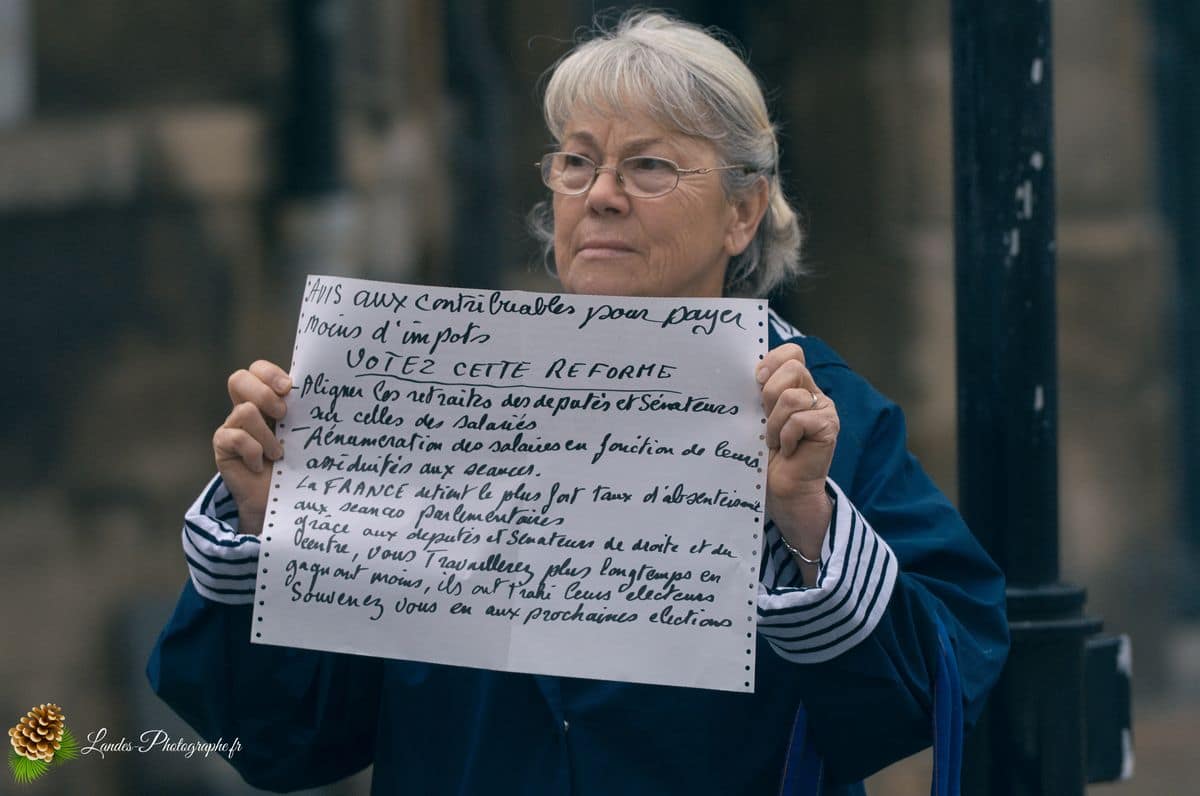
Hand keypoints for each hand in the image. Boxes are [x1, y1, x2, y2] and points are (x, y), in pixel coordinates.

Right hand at [213, 360, 290, 534]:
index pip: (257, 369)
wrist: (283, 499)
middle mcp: (246, 408)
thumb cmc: (299, 462)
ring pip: (245, 411)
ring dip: (267, 435)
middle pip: (238, 379)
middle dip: (263, 393)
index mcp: (267, 399)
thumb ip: (304, 411)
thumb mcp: (304, 432)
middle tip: (283, 414)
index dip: (269, 373)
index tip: (290, 388)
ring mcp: (232, 427)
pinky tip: (260, 466)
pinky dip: (253, 452)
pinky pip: (235, 437)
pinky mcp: (223, 446)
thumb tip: (329, 390)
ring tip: (279, 453)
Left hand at [757, 343, 838, 569]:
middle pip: (793, 366)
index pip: (791, 352)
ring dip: (774, 423)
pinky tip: (787, 451)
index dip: (772, 361)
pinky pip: (800, 419)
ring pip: (792, 396)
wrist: (782, 492)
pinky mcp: (829, 426)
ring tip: (774, 441)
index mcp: (794, 385)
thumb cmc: (764, 456)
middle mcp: (812, 392)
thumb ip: (757, 393)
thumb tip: (742, 370)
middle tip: (764, 419)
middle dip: (769, 393)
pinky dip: (786, 437)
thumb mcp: (756, 418)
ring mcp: (824, 408)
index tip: (755, 381)